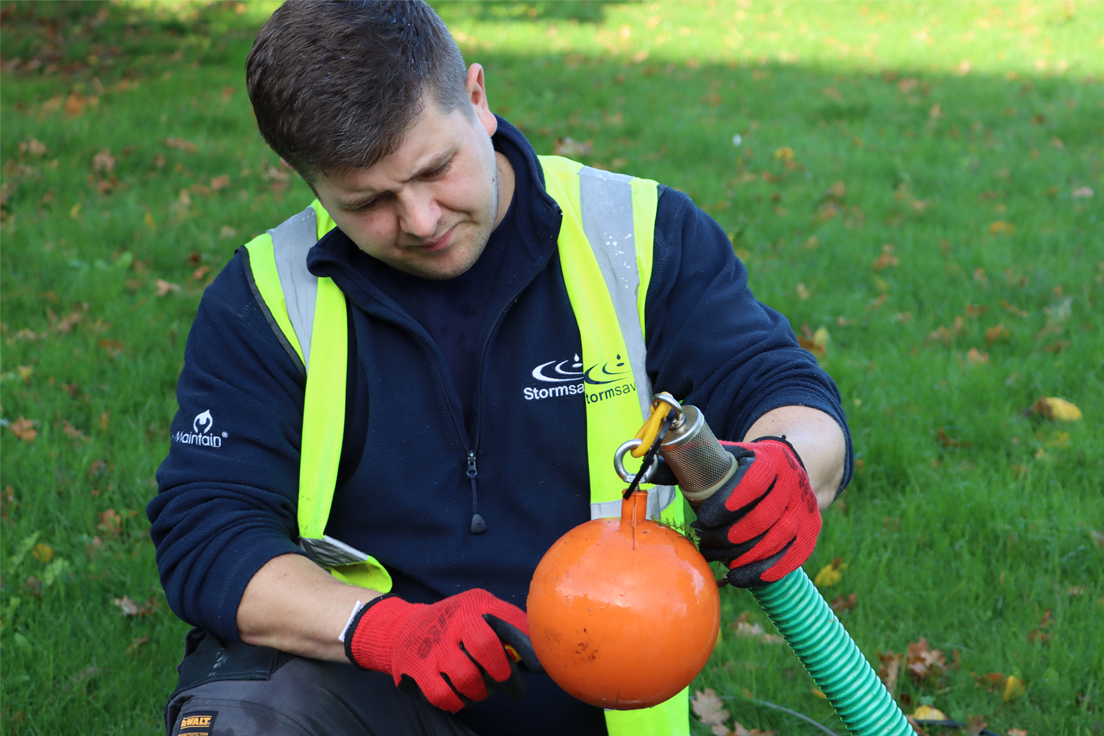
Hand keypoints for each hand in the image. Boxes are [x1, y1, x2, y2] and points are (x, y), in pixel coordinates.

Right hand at [344, 589, 541, 712]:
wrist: (403, 629)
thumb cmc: (456, 624)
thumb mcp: (480, 610)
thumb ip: (509, 625)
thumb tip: (540, 655)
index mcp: (473, 606)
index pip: (505, 622)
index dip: (525, 646)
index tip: (539, 667)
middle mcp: (453, 622)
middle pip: (485, 647)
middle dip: (505, 674)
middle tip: (514, 688)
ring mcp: (434, 647)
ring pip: (467, 677)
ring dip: (481, 691)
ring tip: (483, 690)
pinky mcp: (418, 670)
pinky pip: (444, 696)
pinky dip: (458, 702)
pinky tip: (462, 697)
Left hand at [691, 437, 820, 586]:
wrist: (793, 467)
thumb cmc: (747, 466)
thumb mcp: (725, 455)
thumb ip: (689, 463)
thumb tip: (647, 470)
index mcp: (770, 460)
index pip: (754, 481)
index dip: (729, 502)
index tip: (704, 518)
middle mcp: (793, 483)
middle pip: (765, 517)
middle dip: (731, 536)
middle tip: (705, 542)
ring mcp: (805, 509)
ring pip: (778, 540)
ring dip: (744, 557)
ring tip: (718, 560)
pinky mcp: (811, 532)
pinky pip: (792, 558)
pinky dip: (766, 571)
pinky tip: (740, 576)